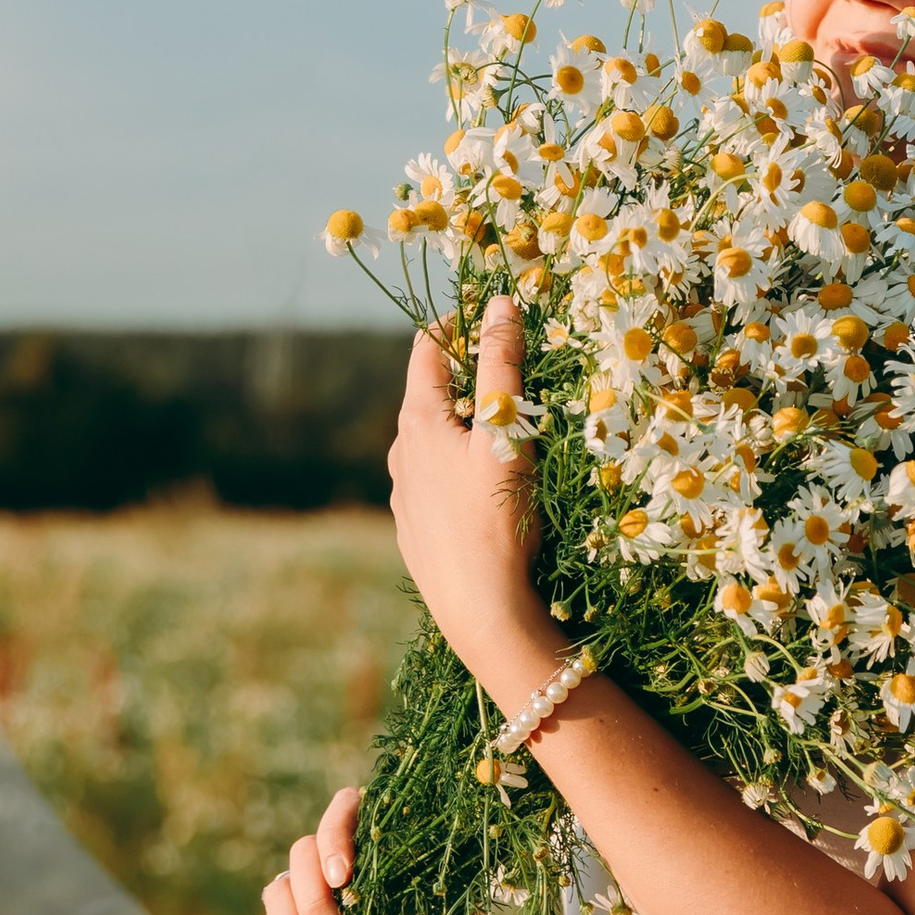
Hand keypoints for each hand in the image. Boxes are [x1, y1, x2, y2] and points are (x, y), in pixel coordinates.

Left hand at [388, 302, 547, 675]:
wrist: (480, 611)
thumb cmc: (497, 518)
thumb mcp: (506, 434)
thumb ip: (502, 366)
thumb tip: (500, 303)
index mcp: (417, 422)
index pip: (428, 348)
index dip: (460, 322)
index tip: (494, 314)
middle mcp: (400, 452)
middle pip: (431, 395)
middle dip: (469, 377)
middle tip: (514, 373)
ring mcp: (403, 493)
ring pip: (432, 441)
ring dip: (464, 427)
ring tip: (508, 435)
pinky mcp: (414, 528)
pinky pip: (435, 481)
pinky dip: (459, 467)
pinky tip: (489, 490)